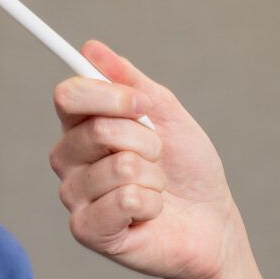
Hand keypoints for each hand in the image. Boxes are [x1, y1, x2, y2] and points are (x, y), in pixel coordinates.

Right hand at [49, 41, 241, 278]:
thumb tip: (91, 48)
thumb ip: (131, 83)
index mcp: (81, 127)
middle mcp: (69, 160)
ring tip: (156, 190)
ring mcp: (75, 197)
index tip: (144, 106)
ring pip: (119, 166)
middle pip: (97, 129)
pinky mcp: (87, 230)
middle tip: (158, 158)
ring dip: (153, 177)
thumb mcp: (167, 116)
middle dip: (146, 141)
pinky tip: (149, 215)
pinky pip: (124, 200)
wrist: (211, 224)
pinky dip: (152, 205)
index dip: (110, 95)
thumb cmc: (187, 170)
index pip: (69, 95)